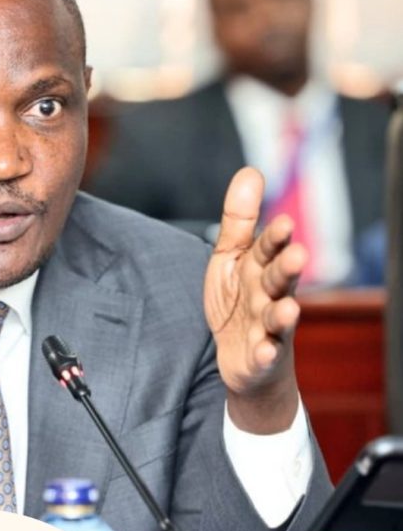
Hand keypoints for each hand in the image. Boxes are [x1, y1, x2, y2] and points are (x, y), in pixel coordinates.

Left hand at [203, 167, 305, 432]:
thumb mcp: (232, 259)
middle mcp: (269, 296)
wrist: (246, 359)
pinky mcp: (260, 356)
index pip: (268, 249)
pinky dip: (265, 353)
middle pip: (279, 281)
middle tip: (298, 255)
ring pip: (278, 319)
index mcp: (260, 269)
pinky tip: (264, 350)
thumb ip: (239, 221)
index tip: (283, 222)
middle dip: (287, 269)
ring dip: (283, 314)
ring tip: (289, 309)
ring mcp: (268, 327)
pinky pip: (264, 355)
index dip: (275, 238)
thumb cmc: (240, 302)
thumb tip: (250, 171)